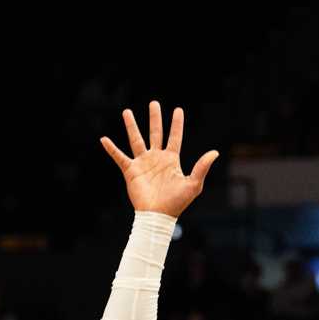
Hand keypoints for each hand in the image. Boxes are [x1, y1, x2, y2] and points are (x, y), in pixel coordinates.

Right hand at [99, 102, 218, 218]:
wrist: (157, 216)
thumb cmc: (176, 203)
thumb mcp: (193, 184)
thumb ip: (202, 167)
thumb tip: (215, 152)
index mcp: (171, 160)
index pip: (175, 137)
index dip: (176, 124)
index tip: (178, 110)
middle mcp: (156, 158)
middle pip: (155, 133)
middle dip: (155, 118)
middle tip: (153, 103)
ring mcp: (143, 163)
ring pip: (136, 139)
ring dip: (131, 126)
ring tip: (127, 112)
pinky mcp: (131, 171)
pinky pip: (119, 157)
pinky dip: (111, 149)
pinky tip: (103, 139)